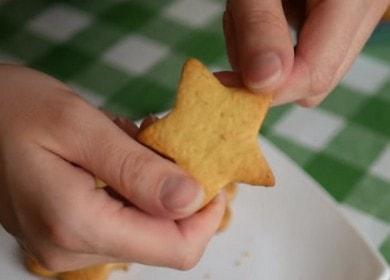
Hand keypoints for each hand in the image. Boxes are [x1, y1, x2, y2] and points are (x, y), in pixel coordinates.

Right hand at [0, 64, 225, 271]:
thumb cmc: (16, 109)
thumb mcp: (81, 127)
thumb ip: (137, 169)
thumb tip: (191, 199)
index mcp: (77, 224)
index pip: (174, 248)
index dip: (206, 217)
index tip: (211, 177)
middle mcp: (70, 250)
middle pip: (162, 241)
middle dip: (177, 195)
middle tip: (165, 147)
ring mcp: (66, 247)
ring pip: (143, 230)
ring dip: (152, 188)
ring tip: (130, 145)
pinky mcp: (66, 235)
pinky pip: (121, 222)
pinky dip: (132, 190)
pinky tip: (115, 158)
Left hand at [222, 0, 389, 105]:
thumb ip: (261, 27)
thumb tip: (263, 84)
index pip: (315, 74)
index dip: (272, 89)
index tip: (228, 85)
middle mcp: (364, 12)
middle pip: (314, 78)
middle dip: (267, 68)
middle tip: (241, 27)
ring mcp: (354, 16)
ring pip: (307, 67)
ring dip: (266, 52)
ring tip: (251, 9)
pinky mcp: (337, 17)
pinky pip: (306, 49)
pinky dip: (273, 40)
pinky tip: (264, 10)